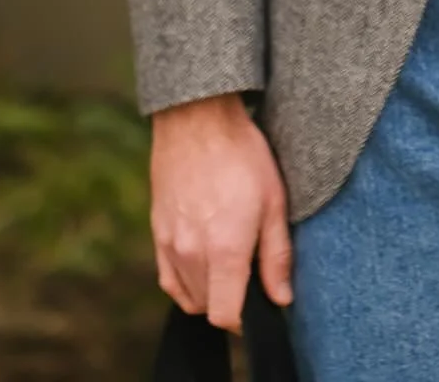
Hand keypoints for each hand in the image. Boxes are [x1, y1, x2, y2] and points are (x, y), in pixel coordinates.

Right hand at [150, 92, 292, 330]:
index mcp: (224, 250)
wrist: (198, 119)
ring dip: (208, 290)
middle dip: (230, 300)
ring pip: (187, 295)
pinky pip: (168, 278)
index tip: (259, 301)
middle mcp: (191, 254)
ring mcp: (169, 245)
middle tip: (250, 271)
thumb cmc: (243, 155)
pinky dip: (185, 281)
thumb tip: (282, 298)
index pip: (225, 316)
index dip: (244, 318)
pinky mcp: (156, 232)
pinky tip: (203, 261)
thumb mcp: (274, 201)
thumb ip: (277, 256)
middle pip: (207, 307)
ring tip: (229, 259)